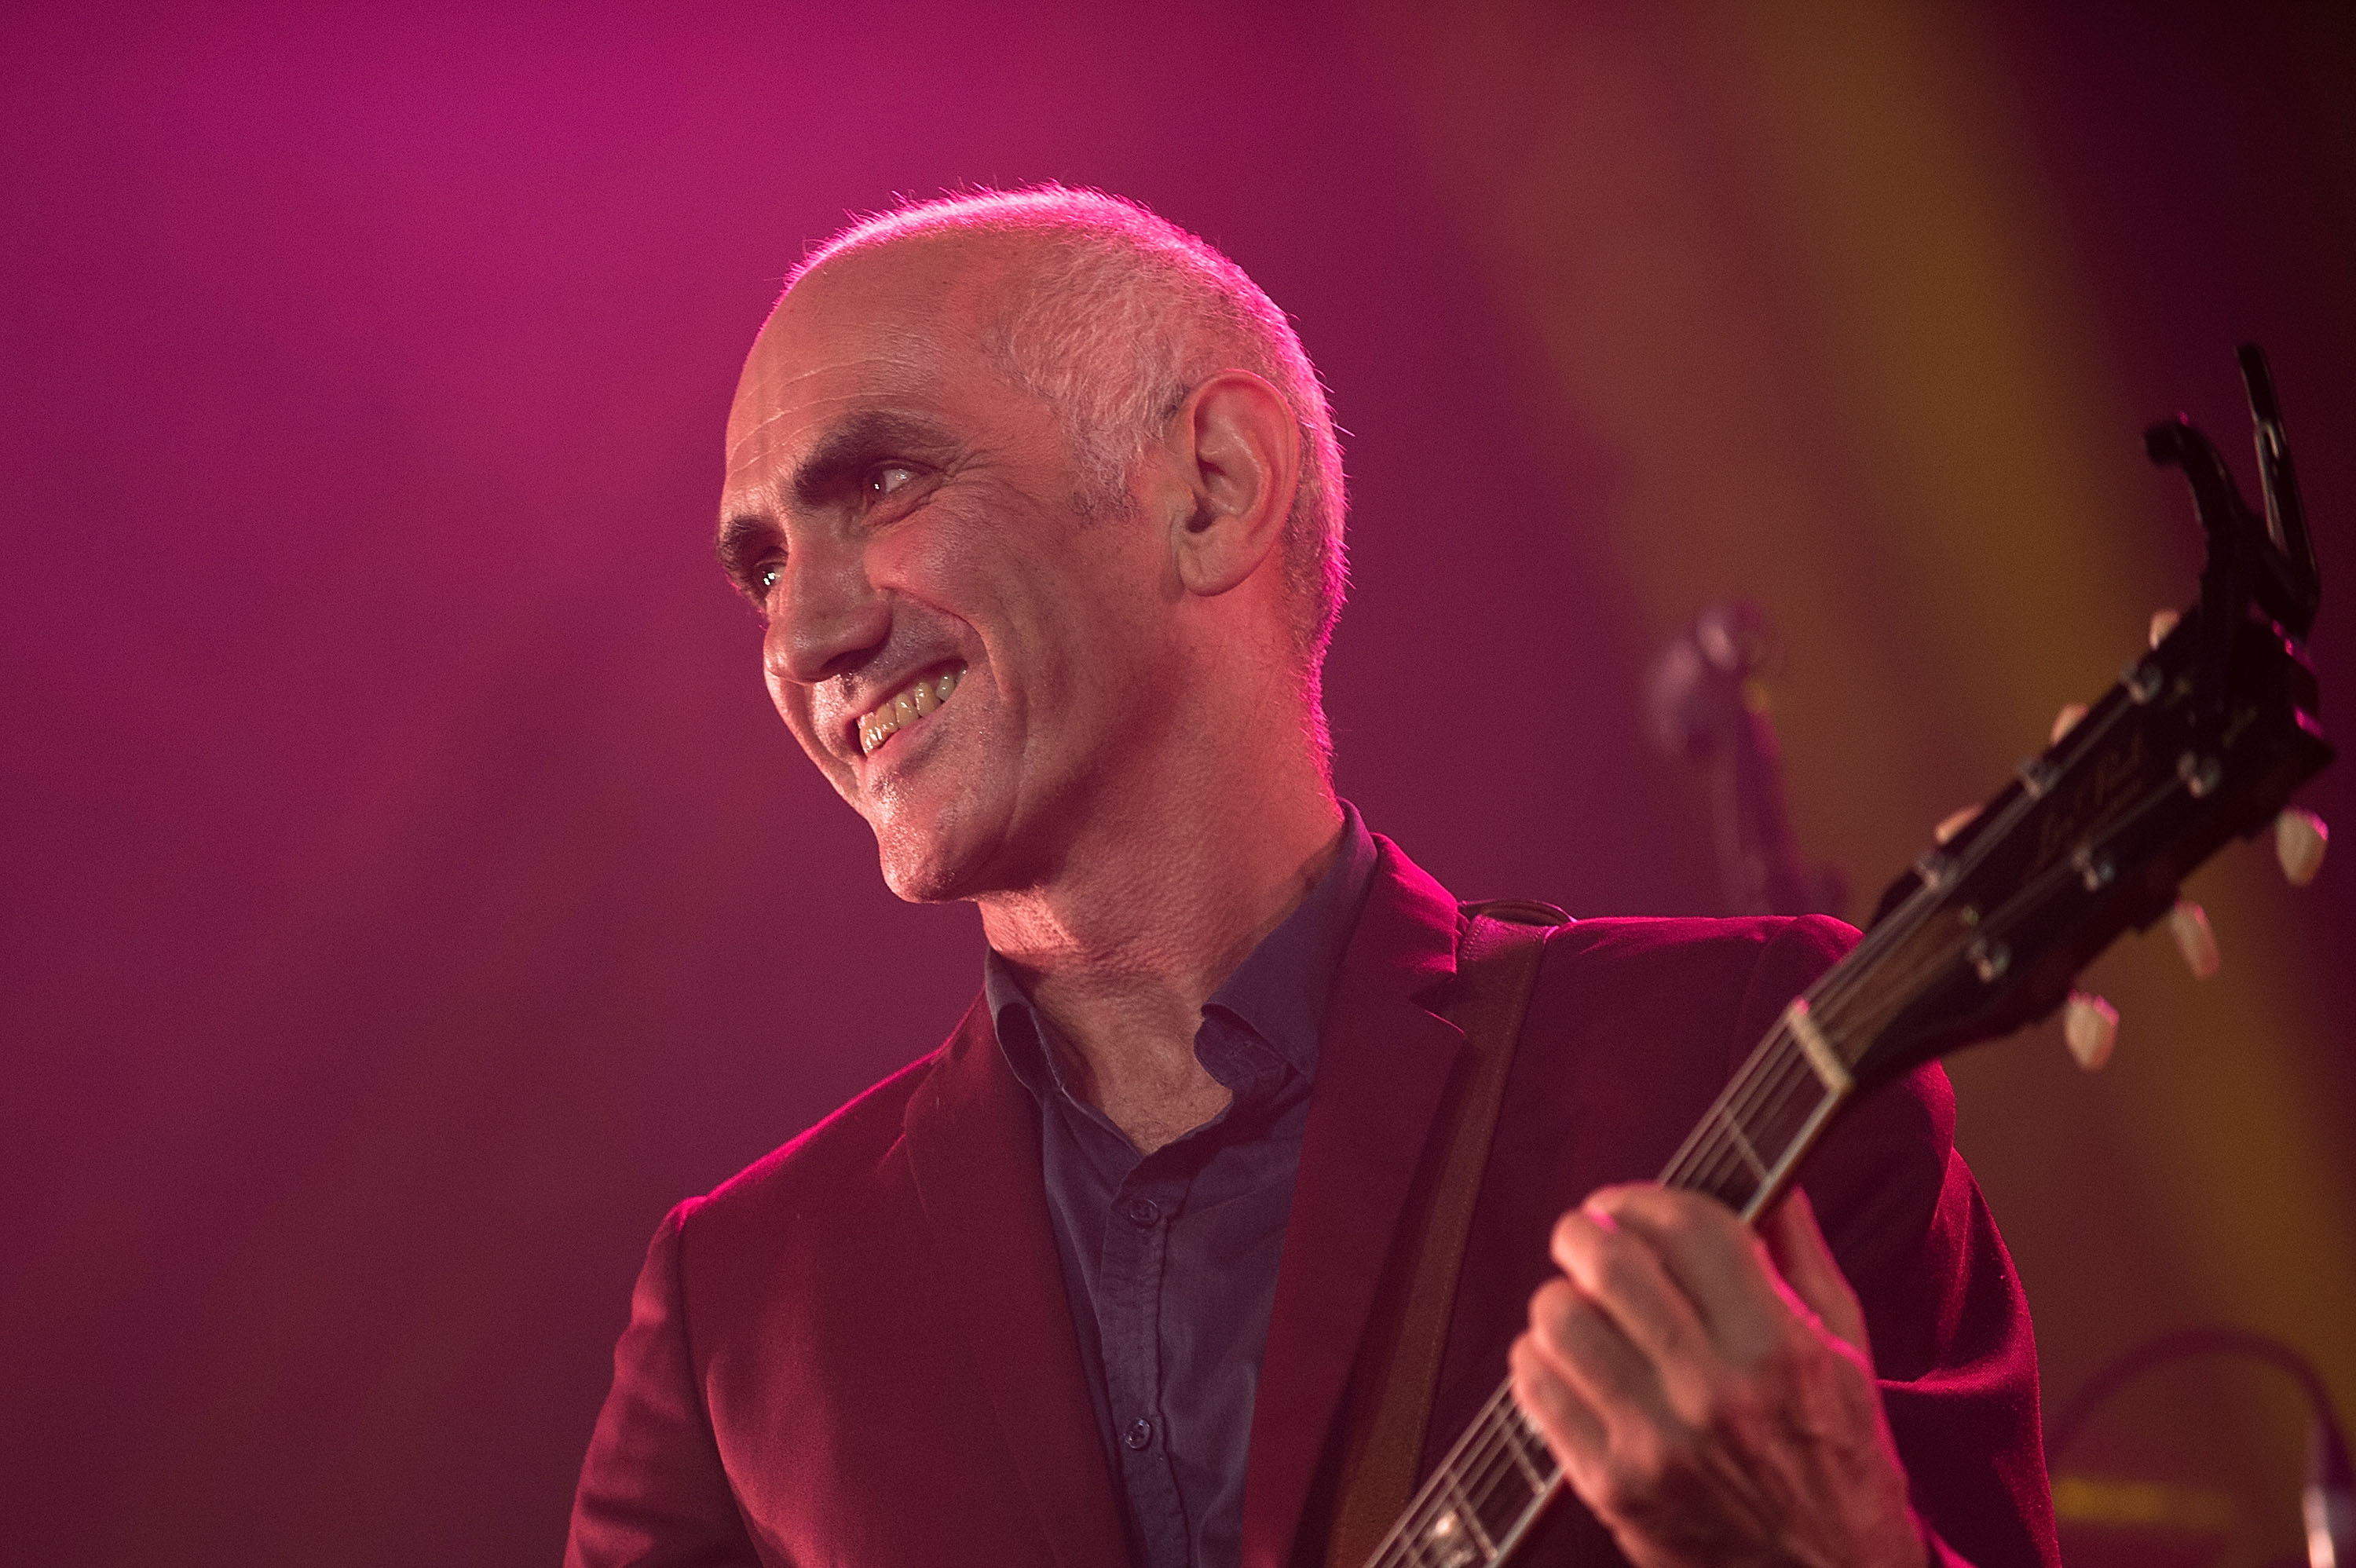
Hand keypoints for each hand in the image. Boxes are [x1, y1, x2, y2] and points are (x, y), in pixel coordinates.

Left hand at [1508, 1184, 1925, 1567]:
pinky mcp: (1612, 1488)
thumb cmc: (1840, 1465)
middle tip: (1584, 1239)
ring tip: (1576, 1308)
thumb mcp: (1849, 1353)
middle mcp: (1717, 1390)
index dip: (1642, 1198)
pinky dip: (1536, 1362)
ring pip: (1559, 1320)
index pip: (1688, 1226)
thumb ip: (1801, 1259)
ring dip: (1558, 1300)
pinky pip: (1534, 1390)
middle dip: (1583, 1233)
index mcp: (1780, 1345)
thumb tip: (1771, 1183)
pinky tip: (1561, 1364)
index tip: (1624, 1204)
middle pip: (1611, 1263)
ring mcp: (1658, 1442)